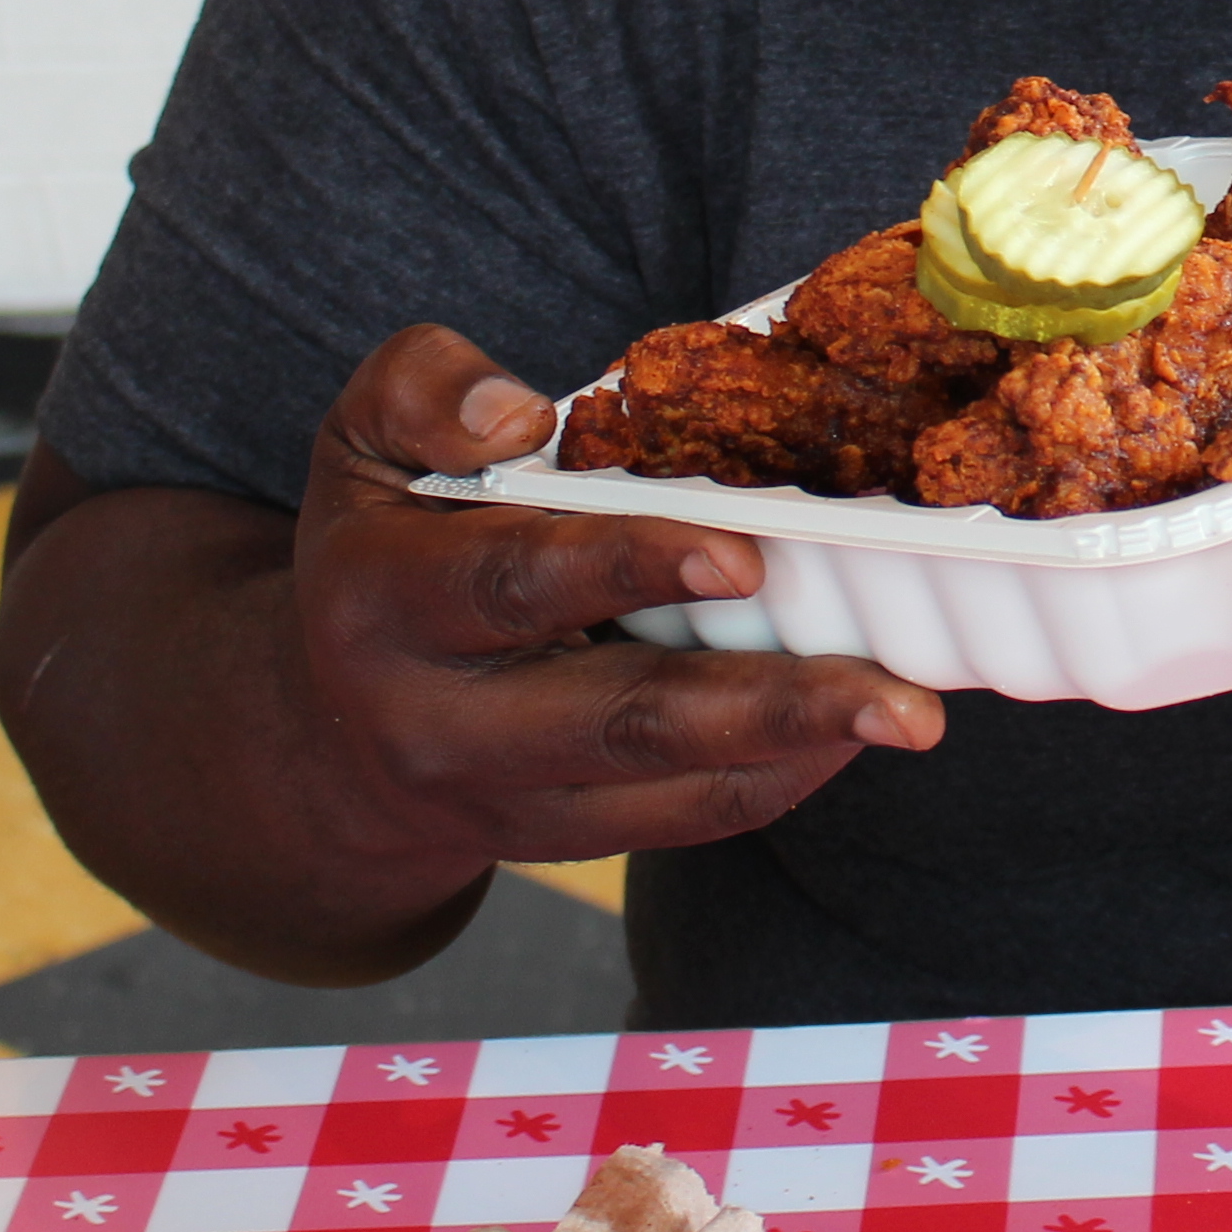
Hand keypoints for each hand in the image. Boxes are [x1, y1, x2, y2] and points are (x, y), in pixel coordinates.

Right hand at [289, 324, 942, 871]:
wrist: (323, 733)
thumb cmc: (382, 546)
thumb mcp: (363, 438)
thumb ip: (424, 389)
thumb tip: (521, 414)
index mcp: (385, 600)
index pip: (516, 582)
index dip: (629, 565)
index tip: (743, 554)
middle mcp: (436, 721)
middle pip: (618, 719)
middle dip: (766, 702)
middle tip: (896, 692)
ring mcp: (501, 800)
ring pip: (666, 787)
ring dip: (796, 750)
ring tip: (908, 714)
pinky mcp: (558, 842)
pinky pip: (681, 819)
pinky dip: (777, 778)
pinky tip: (854, 728)